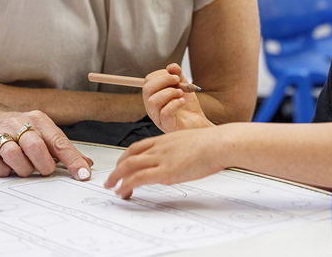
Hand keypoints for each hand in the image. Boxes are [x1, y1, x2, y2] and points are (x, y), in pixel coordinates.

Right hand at [0, 109, 93, 179]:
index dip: (72, 159)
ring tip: (25, 168)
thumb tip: (87, 164)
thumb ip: (63, 149)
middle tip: (44, 170)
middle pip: (36, 146)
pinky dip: (3, 171)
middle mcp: (18, 124)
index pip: (59, 141)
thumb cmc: (19, 131)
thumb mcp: (43, 133)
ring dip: (23, 169)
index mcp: (38, 120)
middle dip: (43, 165)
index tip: (83, 174)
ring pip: (14, 155)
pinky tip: (7, 168)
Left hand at [104, 127, 227, 198]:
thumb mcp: (193, 143)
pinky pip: (138, 178)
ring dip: (116, 178)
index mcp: (166, 139)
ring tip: (111, 188)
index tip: (121, 165)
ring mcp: (161, 159)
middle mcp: (160, 148)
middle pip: (129, 156)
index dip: (126, 157)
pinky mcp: (165, 172)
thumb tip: (186, 159)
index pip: (139, 147)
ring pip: (129, 166)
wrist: (220, 143)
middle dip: (117, 168)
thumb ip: (183, 150)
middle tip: (111, 179)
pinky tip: (122, 191)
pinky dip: (126, 185)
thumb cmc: (214, 144)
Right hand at [142, 63, 211, 132]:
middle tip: (178, 82)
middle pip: (147, 89)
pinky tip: (183, 102)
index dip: (161, 74)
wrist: (199, 123)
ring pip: (153, 101)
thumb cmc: (188, 106)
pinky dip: (175, 104)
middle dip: (164, 80)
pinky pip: (165, 113)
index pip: (148, 81)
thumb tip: (171, 67)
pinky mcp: (168, 126)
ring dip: (170, 93)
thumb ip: (177, 75)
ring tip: (181, 94)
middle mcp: (152, 108)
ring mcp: (158, 118)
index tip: (176, 77)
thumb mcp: (183, 86)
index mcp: (153, 96)